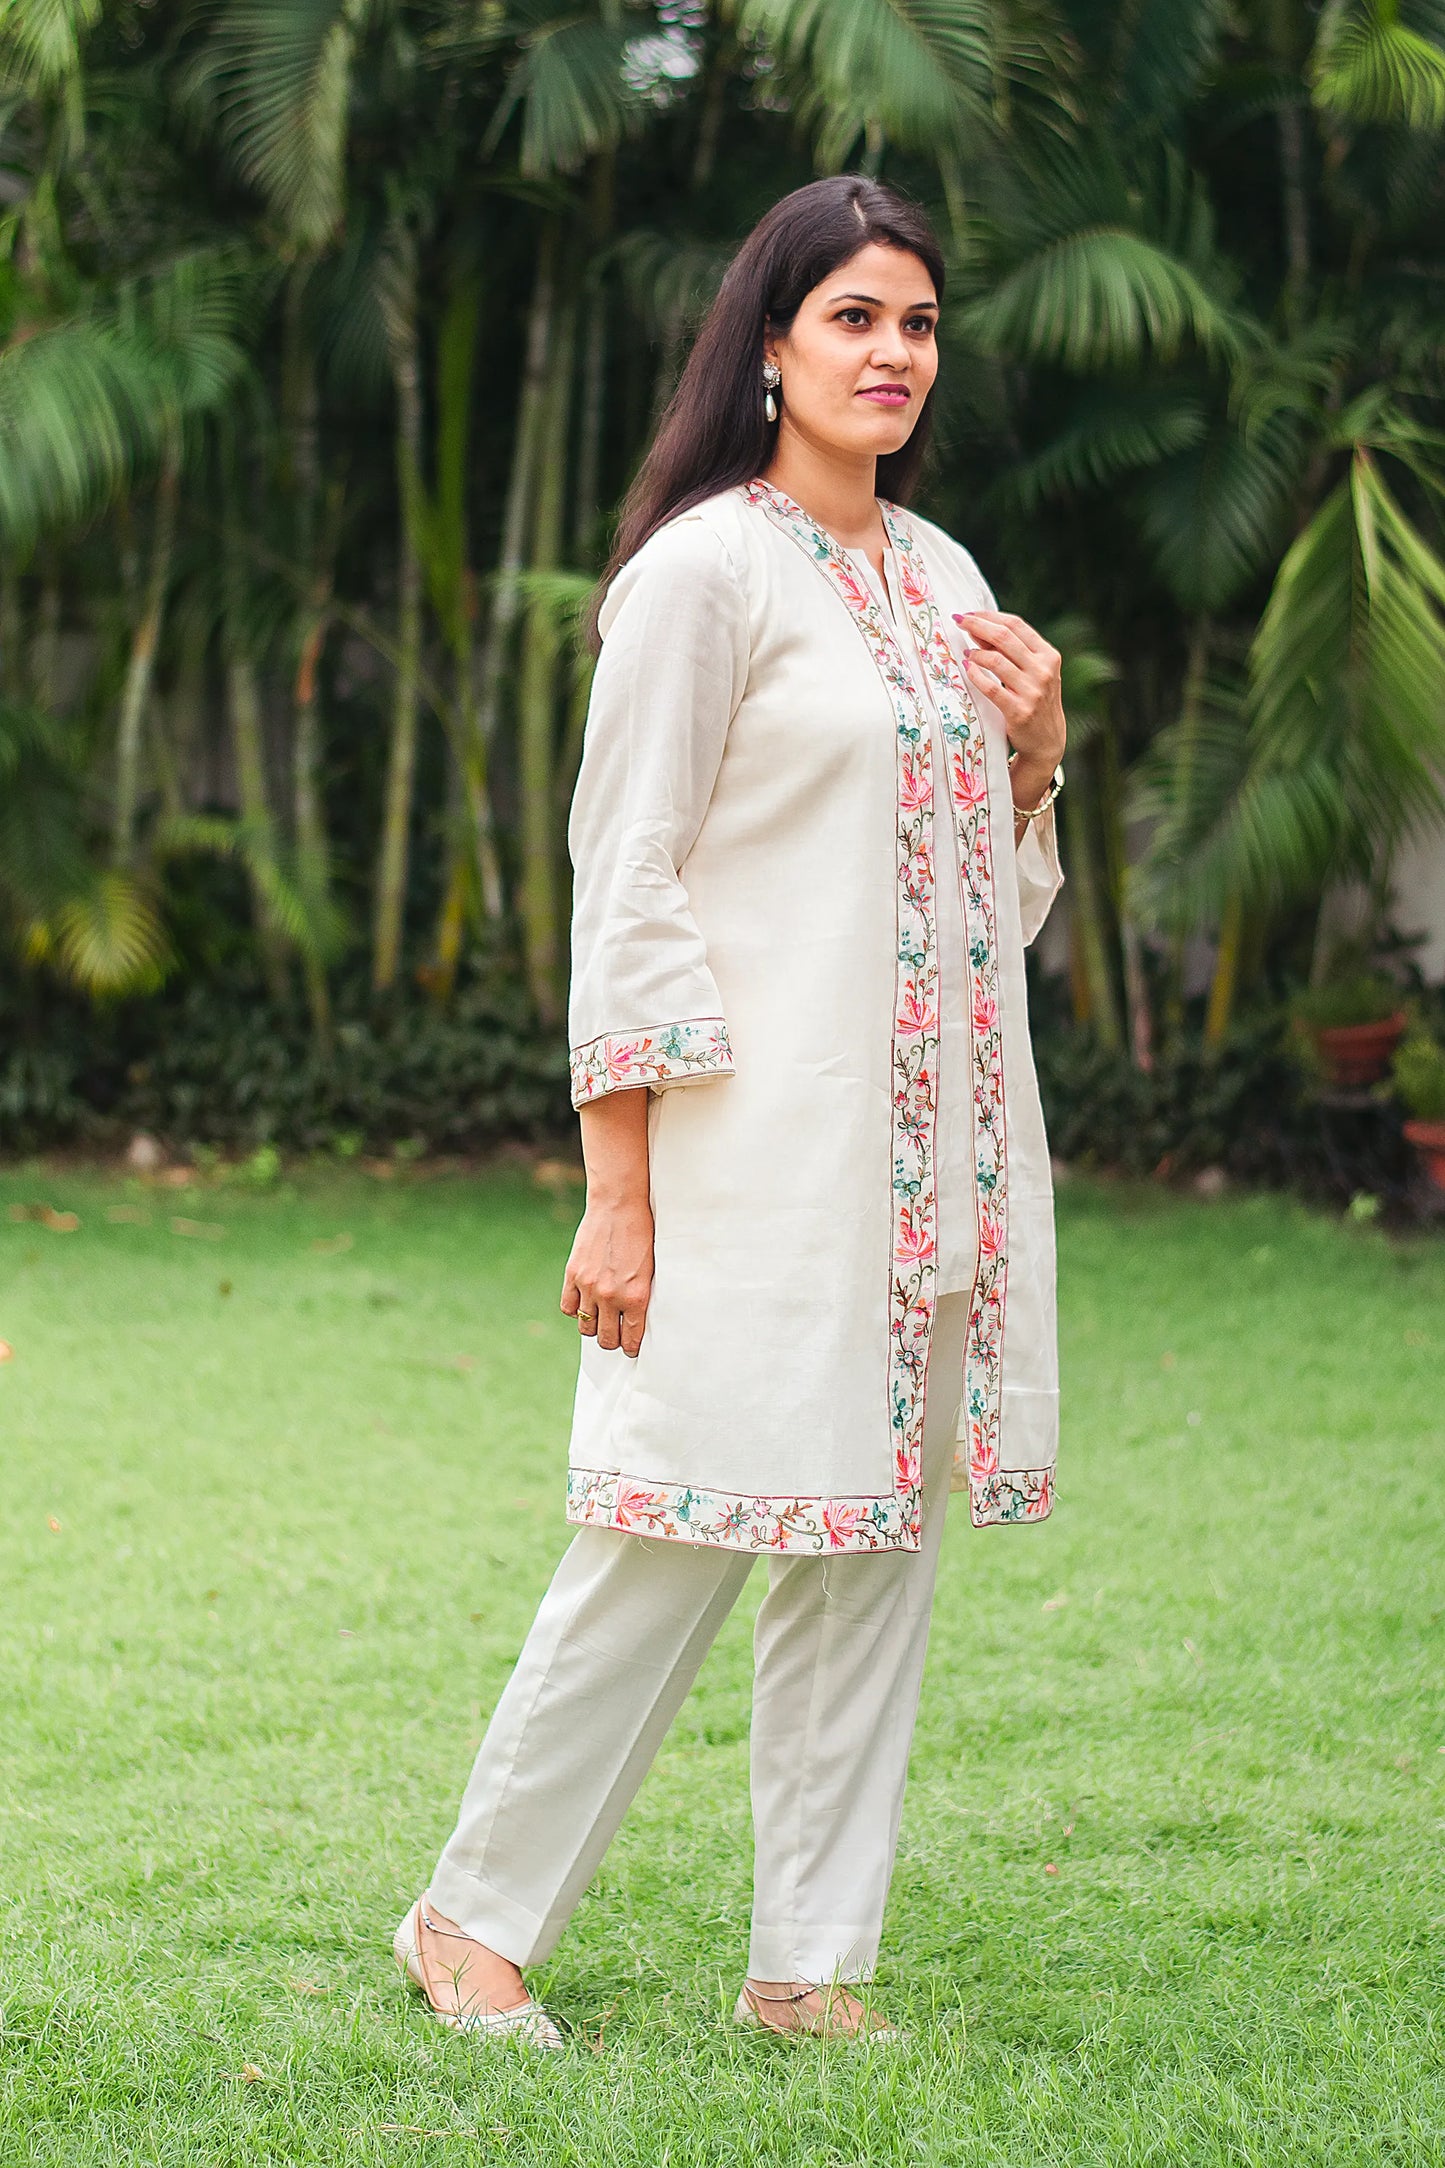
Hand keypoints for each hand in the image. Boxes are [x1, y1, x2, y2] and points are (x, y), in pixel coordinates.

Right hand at [560, 1195, 653, 1356]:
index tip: (630, 1348)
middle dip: (612, 1341)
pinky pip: (569, 1308)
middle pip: (606, 1340)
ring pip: (586, 1328)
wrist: (619, 1205)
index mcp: (636, 1297)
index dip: (630, 1348)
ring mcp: (589, 1286)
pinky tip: (584, 1303)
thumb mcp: (650, 1269)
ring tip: (600, 1319)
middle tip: (616, 1335)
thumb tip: (635, 1322)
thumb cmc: (642, 1235)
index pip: (630, 1340)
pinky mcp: (573, 1275)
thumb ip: (640, 1297)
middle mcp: (611, 1296)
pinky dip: (576, 1310)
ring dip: (593, 1327)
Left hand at [953, 610, 1066, 809]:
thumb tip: (978, 629)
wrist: (1047, 741)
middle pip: (1004, 637)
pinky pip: (990, 688)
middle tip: (958, 621)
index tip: (970, 613)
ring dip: (974, 653)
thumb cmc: (1035, 700)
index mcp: (1049, 655)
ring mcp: (1033, 691)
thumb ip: (1011, 652)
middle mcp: (1043, 670)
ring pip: (995, 660)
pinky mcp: (1019, 711)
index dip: (989, 616)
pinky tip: (967, 670)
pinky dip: (975, 675)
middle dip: (977, 625)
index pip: (1016, 625)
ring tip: (964, 653)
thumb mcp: (1033, 673)